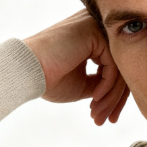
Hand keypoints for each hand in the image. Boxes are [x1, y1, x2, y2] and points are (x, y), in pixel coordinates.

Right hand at [24, 10, 129, 125]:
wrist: (26, 72)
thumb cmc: (48, 79)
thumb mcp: (83, 84)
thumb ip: (102, 83)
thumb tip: (120, 94)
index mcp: (92, 37)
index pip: (115, 66)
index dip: (114, 95)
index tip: (108, 117)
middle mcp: (96, 27)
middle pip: (120, 66)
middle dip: (115, 99)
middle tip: (108, 120)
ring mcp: (96, 26)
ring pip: (119, 68)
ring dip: (110, 97)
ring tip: (99, 116)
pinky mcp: (95, 32)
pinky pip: (112, 66)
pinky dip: (107, 87)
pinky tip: (95, 99)